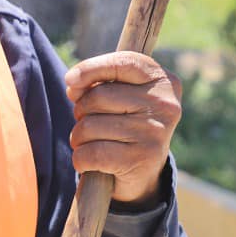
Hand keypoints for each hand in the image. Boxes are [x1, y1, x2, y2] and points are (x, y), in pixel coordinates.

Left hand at [64, 51, 181, 203]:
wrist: (144, 173)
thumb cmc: (126, 124)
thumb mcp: (122, 96)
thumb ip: (101, 82)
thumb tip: (73, 83)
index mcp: (164, 81)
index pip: (122, 62)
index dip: (90, 68)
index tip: (70, 80)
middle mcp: (165, 105)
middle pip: (99, 96)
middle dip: (81, 110)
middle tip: (88, 121)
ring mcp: (155, 133)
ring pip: (91, 125)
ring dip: (78, 137)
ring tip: (88, 142)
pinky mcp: (141, 160)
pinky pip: (92, 153)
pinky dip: (80, 159)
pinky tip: (87, 162)